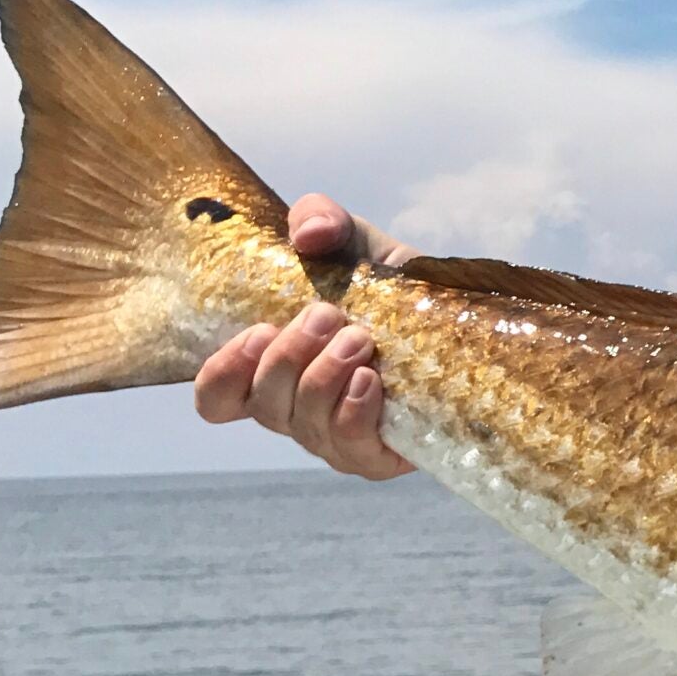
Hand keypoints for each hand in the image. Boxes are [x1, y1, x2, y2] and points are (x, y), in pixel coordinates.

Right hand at [193, 193, 418, 479]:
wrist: (459, 317)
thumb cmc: (386, 286)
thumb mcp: (354, 241)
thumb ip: (321, 220)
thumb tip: (308, 234)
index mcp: (273, 368)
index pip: (218, 398)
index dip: (223, 374)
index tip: (256, 331)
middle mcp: (296, 409)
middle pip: (263, 405)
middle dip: (288, 357)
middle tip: (326, 315)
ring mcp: (335, 437)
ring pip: (304, 426)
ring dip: (324, 377)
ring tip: (360, 338)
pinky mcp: (378, 455)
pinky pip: (350, 448)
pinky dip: (353, 412)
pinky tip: (371, 379)